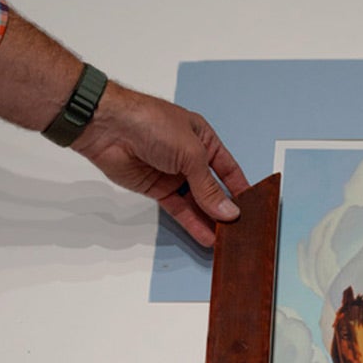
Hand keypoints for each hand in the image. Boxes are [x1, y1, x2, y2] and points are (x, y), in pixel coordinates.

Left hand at [74, 84, 248, 247]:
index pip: (229, 168)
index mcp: (203, 139)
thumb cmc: (150, 123)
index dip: (241, 188)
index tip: (254, 208)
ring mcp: (172, 174)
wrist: (108, 127)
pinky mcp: (156, 189)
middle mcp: (190, 157)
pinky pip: (178, 209)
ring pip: (196, 202)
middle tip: (240, 229)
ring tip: (225, 239)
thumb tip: (228, 210)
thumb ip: (209, 187)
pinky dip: (191, 223)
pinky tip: (205, 236)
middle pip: (213, 188)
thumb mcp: (191, 154)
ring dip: (209, 220)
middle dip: (225, 209)